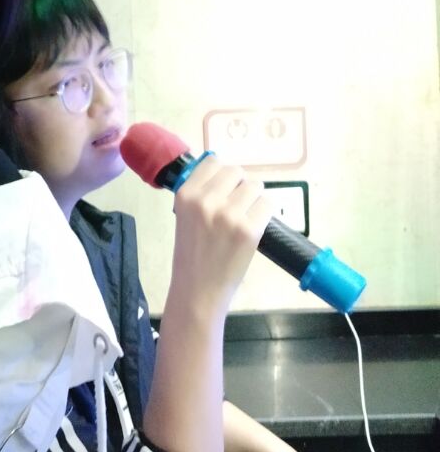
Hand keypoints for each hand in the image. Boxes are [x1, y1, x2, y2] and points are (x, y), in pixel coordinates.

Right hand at [169, 156, 271, 313]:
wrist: (198, 290)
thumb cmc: (190, 255)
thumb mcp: (184, 217)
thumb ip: (200, 194)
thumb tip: (226, 175)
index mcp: (186, 194)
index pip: (213, 161)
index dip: (222, 174)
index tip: (224, 188)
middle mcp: (206, 200)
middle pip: (236, 171)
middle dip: (240, 185)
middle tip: (237, 204)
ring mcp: (229, 214)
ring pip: (255, 185)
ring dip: (254, 197)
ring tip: (247, 215)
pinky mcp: (249, 229)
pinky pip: (268, 204)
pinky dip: (265, 212)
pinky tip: (255, 224)